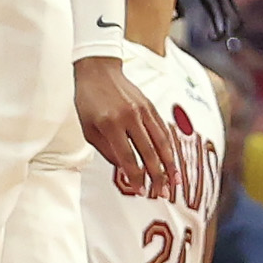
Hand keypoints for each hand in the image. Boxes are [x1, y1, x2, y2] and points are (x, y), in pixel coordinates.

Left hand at [75, 57, 179, 199]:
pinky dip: (169, 148)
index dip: (135, 177)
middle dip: (156, 177)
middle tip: (160, 193)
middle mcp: (129, 117)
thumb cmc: (88, 99)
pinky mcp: (150, 106)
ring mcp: (142, 111)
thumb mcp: (87, 127)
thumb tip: (124, 169)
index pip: (127, 157)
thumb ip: (106, 149)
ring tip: (175, 182)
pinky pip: (163, 131)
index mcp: (109, 124)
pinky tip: (172, 161)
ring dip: (169, 165)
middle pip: (148, 153)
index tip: (139, 190)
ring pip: (161, 143)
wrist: (98, 69)